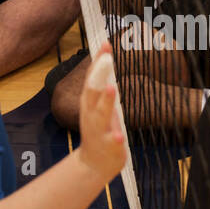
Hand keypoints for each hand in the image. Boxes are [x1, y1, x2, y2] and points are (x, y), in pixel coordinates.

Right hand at [77, 44, 126, 180]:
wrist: (93, 164)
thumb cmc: (99, 130)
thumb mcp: (98, 106)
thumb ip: (102, 87)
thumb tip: (106, 61)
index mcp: (89, 102)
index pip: (93, 77)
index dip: (98, 61)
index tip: (106, 44)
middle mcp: (91, 113)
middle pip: (92, 91)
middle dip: (99, 74)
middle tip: (106, 58)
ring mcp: (99, 130)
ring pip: (101, 114)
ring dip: (106, 101)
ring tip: (113, 88)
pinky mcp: (108, 147)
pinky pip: (112, 141)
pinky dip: (115, 137)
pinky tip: (119, 135)